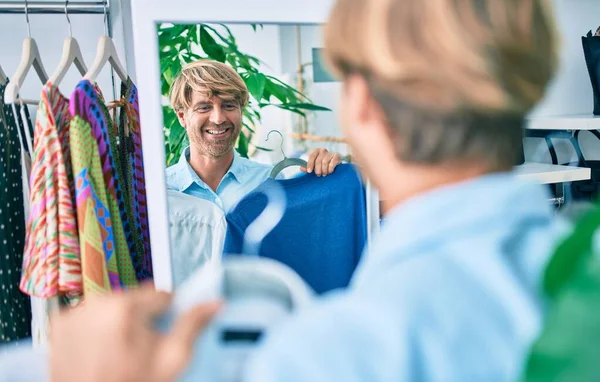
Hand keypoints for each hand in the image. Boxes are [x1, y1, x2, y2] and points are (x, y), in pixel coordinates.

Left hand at [50, 285, 220, 381]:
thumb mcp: (172, 361)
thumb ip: (193, 326)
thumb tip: (214, 304)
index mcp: (124, 308)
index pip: (161, 293)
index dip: (166, 316)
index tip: (161, 334)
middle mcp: (95, 305)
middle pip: (135, 297)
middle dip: (142, 318)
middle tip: (139, 350)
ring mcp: (74, 315)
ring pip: (113, 305)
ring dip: (120, 321)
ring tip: (119, 352)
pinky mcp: (60, 326)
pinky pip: (91, 316)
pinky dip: (98, 328)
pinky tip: (101, 351)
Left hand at [302, 148, 341, 176]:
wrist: (336, 167)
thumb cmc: (323, 167)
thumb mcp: (314, 168)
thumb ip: (308, 168)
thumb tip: (301, 168)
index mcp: (316, 151)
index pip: (311, 156)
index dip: (310, 164)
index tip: (309, 172)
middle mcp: (323, 150)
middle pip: (318, 160)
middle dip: (317, 169)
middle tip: (318, 175)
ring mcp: (330, 152)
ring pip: (325, 162)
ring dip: (324, 170)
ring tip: (324, 174)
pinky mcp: (337, 156)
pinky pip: (332, 163)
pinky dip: (330, 169)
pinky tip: (330, 172)